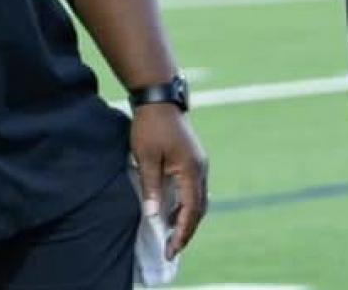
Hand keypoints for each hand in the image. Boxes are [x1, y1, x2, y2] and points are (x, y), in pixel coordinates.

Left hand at [131, 104, 207, 257]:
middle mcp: (201, 169)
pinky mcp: (194, 160)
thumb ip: (151, 187)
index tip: (172, 249)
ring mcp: (199, 164)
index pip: (191, 210)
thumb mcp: (146, 157)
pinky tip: (172, 211)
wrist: (159, 98)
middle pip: (199, 209)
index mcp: (191, 170)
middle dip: (186, 230)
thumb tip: (154, 216)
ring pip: (198, 200)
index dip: (182, 232)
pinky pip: (194, 189)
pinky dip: (186, 204)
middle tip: (171, 249)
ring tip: (171, 235)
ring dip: (186, 218)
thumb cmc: (150, 126)